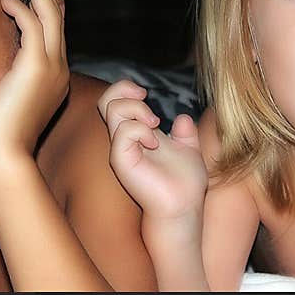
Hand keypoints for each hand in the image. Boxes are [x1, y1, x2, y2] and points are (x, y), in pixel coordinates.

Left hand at [0, 0, 68, 162]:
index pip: (56, 36)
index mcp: (54, 79)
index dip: (50, 11)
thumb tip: (1, 69)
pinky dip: (22, 9)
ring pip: (51, 17)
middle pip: (58, 21)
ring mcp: (52, 68)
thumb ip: (8, 80)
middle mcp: (59, 71)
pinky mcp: (36, 66)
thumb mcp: (5, 101)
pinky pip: (34, 26)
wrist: (3, 156)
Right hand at [99, 80, 207, 220]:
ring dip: (139, 110)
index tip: (145, 93)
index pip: (113, 101)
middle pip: (105, 100)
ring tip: (155, 126)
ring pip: (112, 109)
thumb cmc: (185, 184)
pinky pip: (123, 132)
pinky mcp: (121, 161)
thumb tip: (183, 117)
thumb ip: (185, 133)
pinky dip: (141, 130)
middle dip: (125, 90)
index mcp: (135, 134)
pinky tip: (155, 142)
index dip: (125, 88)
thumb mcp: (189, 150)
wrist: (184, 206)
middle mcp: (123, 140)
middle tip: (145, 99)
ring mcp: (120, 150)